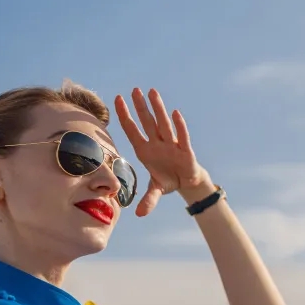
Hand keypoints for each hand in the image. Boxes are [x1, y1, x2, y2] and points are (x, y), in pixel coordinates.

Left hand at [114, 88, 208, 217]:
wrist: (186, 182)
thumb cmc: (168, 180)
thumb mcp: (156, 191)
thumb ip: (148, 200)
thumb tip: (139, 214)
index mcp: (145, 151)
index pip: (132, 130)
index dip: (125, 116)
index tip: (117, 99)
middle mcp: (157, 144)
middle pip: (147, 122)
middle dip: (141, 107)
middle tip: (134, 90)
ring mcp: (171, 145)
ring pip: (163, 125)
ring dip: (158, 109)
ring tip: (152, 92)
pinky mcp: (185, 150)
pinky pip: (181, 137)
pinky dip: (179, 127)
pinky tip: (175, 113)